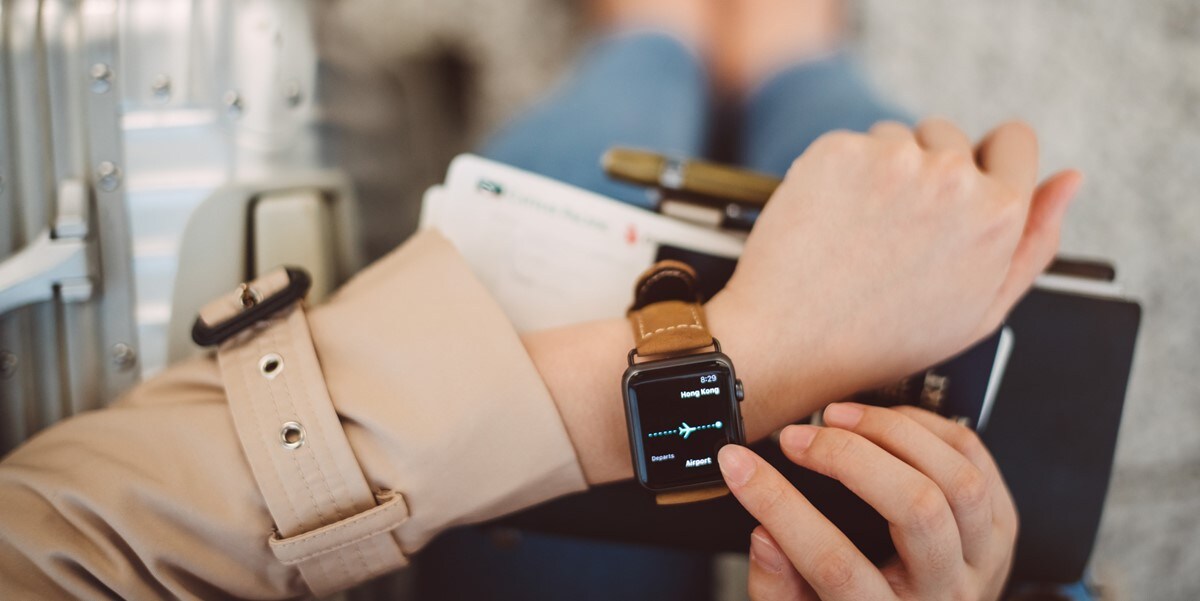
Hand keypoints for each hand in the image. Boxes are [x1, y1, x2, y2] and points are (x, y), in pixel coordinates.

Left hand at [708, 118, 1081, 405]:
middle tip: (898, 229)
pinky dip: (840, 172)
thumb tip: (1069, 181)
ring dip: (883, 169)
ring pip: (897, 138)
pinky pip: (850, 143)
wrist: (789, 342)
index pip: (1015, 139)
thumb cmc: (881, 338)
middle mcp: (951, 179)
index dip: (989, 162)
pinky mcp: (838, 152)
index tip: (964, 183)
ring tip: (862, 231)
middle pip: (951, 135)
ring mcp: (892, 161)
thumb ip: (1035, 242)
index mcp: (998, 215)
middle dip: (931, 170)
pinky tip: (833, 219)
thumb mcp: (981, 309)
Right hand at [718, 403, 1017, 599]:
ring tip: (838, 417)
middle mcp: (946, 592)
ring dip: (891, 432)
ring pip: (956, 479)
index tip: (740, 466)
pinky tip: (885, 422)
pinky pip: (976, 460)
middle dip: (846, 456)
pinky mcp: (1000, 528)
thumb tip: (763, 533)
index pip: (833, 563)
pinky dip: (928, 428)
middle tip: (796, 438)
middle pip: (915, 508)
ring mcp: (982, 559)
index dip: (779, 506)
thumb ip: (776, 588)